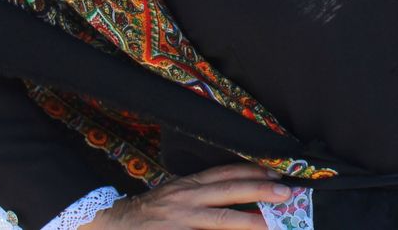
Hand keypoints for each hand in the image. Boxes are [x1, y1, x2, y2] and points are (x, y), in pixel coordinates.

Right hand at [88, 163, 291, 227]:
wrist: (112, 225)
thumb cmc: (152, 211)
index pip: (225, 173)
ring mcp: (178, 222)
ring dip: (247, 222)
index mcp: (188, 186)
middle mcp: (185, 200)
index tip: (277, 173)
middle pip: (227, 193)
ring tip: (271, 224)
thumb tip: (240, 191)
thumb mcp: (176, 194)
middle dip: (258, 192)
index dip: (252, 172)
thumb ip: (204, 192)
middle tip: (285, 194)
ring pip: (219, 221)